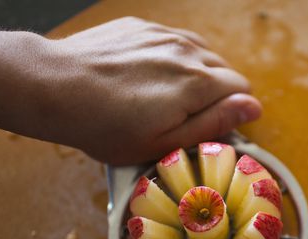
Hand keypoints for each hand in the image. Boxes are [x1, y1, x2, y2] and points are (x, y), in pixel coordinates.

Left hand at [0, 19, 261, 164]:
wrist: (54, 87)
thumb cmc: (106, 127)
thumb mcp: (163, 142)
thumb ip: (213, 123)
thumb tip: (253, 107)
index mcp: (198, 83)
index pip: (242, 90)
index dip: (232, 111)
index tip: (211, 126)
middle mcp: (187, 51)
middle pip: (225, 70)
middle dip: (216, 93)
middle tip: (184, 116)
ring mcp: (163, 34)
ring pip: (202, 53)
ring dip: (197, 73)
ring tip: (167, 95)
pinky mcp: (141, 26)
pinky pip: (174, 40)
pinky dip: (173, 57)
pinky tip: (148, 74)